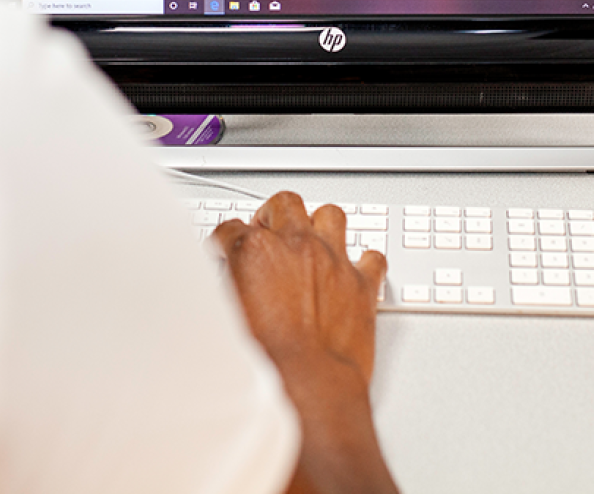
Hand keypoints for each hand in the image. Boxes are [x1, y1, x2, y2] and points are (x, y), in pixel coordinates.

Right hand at [211, 192, 397, 493]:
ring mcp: (333, 261)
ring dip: (319, 224)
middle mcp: (296, 247)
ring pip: (330, 214)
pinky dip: (363, 260)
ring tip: (311, 239)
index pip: (230, 227)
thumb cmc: (267, 364)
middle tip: (268, 231)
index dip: (224, 240)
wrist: (309, 390)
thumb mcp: (224, 318)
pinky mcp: (362, 283)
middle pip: (284, 204)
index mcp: (255, 252)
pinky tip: (353, 269)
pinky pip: (372, 256)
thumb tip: (221, 281)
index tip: (224, 249)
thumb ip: (224, 288)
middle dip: (273, 215)